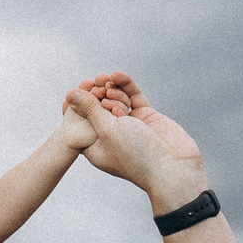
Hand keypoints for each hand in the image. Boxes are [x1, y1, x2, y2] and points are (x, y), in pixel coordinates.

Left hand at [67, 74, 205, 205]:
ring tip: (108, 83)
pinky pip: (133, 96)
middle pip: (98, 108)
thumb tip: (70, 93)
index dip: (78, 104)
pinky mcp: (146, 117)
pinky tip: (117, 74)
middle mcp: (111, 136)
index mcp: (95, 146)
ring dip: (111, 89)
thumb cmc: (136, 155)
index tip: (77, 90)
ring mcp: (129, 125)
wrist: (172, 168)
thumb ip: (90, 109)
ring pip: (116, 100)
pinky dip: (125, 85)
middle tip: (96, 83)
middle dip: (96, 94)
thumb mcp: (107, 130)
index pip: (80, 121)